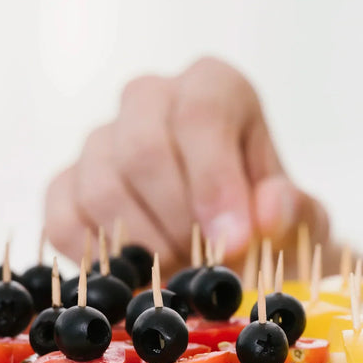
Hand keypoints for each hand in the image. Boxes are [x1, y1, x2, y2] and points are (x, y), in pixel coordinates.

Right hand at [43, 57, 328, 271]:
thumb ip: (291, 211)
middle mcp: (151, 98)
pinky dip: (100, 260)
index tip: (233, 241)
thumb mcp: (298, 218)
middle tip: (205, 265)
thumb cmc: (266, 220)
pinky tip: (138, 276)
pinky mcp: (66, 184)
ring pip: (102, 186)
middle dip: (177, 220)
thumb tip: (270, 211)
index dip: (214, 180)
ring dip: (144, 246)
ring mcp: (102, 139)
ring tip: (181, 273)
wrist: (235, 245)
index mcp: (213, 86)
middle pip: (143, 147)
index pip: (201, 113)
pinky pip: (64, 220)